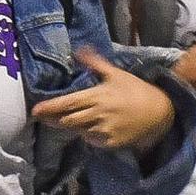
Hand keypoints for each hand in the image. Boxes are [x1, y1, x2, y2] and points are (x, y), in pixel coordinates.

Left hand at [31, 50, 177, 150]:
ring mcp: (104, 132)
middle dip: (53, 120)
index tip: (34, 111)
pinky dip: (87, 135)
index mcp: (97, 97)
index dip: (49, 108)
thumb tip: (77, 50)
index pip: (67, 104)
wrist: (161, 111)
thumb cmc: (136, 89)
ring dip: (71, 126)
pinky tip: (90, 127)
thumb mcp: (115, 73)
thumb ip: (94, 62)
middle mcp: (98, 116)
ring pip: (78, 131)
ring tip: (67, 119)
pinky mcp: (111, 144)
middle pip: (67, 121)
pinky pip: (91, 141)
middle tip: (43, 117)